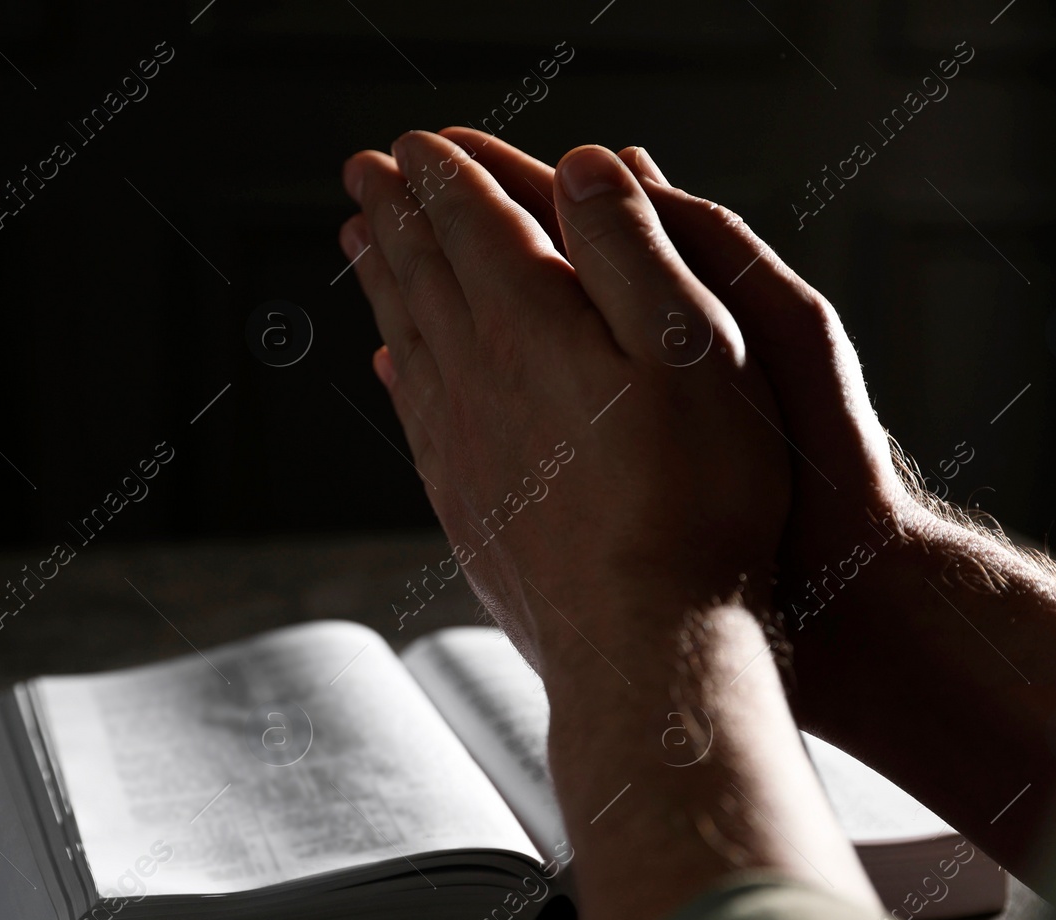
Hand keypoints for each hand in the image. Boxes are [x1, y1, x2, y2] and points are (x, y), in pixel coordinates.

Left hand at [340, 131, 791, 671]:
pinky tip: (393, 366)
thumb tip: (583, 162)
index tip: (416, 141)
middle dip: (394, 213)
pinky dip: (398, 371)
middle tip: (363, 173)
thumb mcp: (694, 346)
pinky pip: (415, 414)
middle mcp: (474, 376)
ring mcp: (460, 446)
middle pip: (420, 272)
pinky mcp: (465, 506)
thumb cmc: (694, 497)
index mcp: (528, 323)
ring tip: (360, 244)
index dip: (445, 173)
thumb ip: (630, 246)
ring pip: (405, 338)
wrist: (645, 644)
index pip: (470, 222)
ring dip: (381, 282)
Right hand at [422, 132, 1055, 887]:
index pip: (580, 210)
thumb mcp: (780, 327)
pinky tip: (409, 364)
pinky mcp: (601, 460)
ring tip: (381, 261)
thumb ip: (706, 243)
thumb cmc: (820, 458)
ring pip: (512, 331)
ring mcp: (619, 402)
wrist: (838, 586)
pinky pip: (513, 399)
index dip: (504, 180)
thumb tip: (614, 161)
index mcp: (689, 291)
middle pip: (533, 262)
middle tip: (382, 190)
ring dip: (445, 295)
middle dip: (459, 227)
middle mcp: (647, 340)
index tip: (428, 154)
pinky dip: (461, 372)